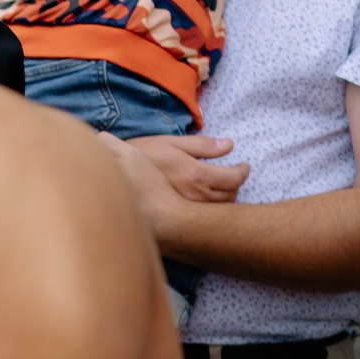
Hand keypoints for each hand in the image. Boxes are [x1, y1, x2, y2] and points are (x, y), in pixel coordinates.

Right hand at [110, 133, 247, 205]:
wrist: (116, 177)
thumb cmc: (142, 155)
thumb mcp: (170, 143)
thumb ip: (201, 145)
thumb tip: (229, 145)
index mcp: (196, 174)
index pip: (234, 178)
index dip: (243, 171)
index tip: (243, 165)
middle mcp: (195, 195)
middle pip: (231, 195)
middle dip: (236, 184)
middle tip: (232, 175)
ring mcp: (187, 208)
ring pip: (220, 208)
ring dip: (226, 197)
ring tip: (220, 187)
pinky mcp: (178, 215)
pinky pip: (204, 215)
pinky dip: (211, 207)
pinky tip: (204, 199)